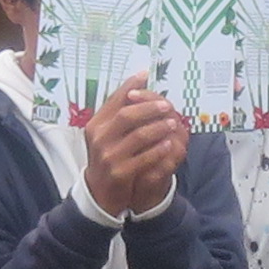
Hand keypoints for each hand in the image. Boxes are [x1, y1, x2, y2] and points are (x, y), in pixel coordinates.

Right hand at [81, 77, 185, 217]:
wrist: (99, 193)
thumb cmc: (108, 156)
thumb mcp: (107, 133)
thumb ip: (119, 109)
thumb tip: (140, 78)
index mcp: (96, 124)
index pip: (114, 100)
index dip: (131, 87)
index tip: (147, 76)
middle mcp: (99, 138)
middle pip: (127, 115)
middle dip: (149, 108)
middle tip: (167, 105)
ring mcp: (108, 156)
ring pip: (138, 136)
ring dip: (158, 128)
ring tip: (172, 124)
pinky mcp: (119, 173)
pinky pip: (144, 158)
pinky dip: (158, 149)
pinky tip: (168, 144)